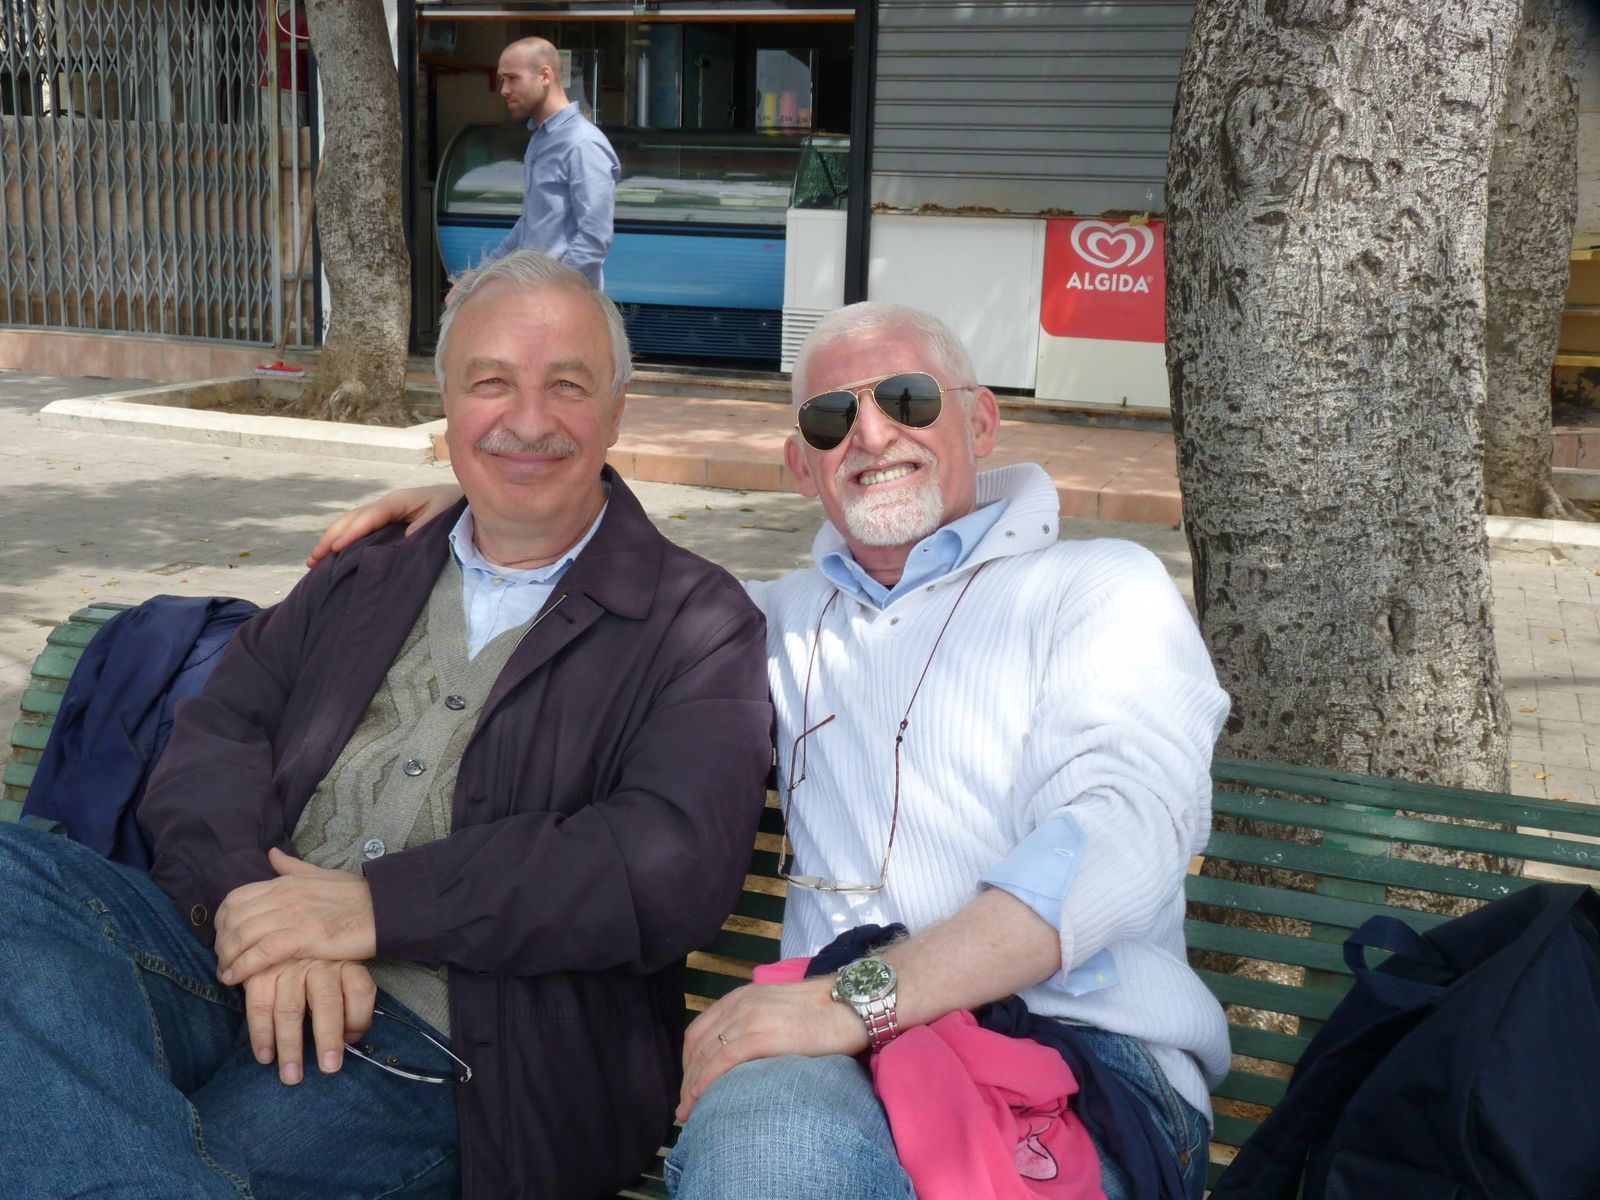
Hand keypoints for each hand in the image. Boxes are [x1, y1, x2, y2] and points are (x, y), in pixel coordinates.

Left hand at [215, 848, 376, 985]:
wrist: (386, 908)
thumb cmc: (356, 895)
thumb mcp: (320, 874)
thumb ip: (291, 867)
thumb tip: (271, 853)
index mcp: (285, 882)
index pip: (236, 898)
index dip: (221, 921)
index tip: (222, 938)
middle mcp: (283, 896)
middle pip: (233, 918)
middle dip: (220, 943)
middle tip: (222, 961)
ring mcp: (293, 916)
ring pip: (242, 935)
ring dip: (226, 958)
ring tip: (225, 974)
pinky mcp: (304, 937)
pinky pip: (262, 952)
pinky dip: (242, 966)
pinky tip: (234, 978)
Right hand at [243, 958, 376, 1083]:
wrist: (276, 933)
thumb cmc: (318, 965)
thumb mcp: (341, 971)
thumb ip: (350, 1001)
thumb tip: (352, 1038)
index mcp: (345, 962)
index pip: (361, 989)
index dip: (360, 1019)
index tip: (352, 1041)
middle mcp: (319, 964)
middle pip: (327, 1002)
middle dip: (328, 1037)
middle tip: (330, 1067)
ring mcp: (287, 969)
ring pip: (290, 1011)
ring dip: (290, 1046)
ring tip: (292, 1076)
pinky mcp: (260, 974)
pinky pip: (259, 1007)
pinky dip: (261, 1035)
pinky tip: (265, 1057)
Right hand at [305, 484, 462, 565]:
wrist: (467, 504)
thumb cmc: (455, 509)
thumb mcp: (442, 516)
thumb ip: (423, 527)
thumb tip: (402, 541)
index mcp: (399, 501)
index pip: (369, 517)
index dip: (351, 532)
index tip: (336, 548)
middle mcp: (388, 506)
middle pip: (352, 519)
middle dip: (331, 537)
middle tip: (313, 560)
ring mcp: (386, 515)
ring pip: (353, 525)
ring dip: (333, 540)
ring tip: (315, 561)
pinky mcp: (389, 524)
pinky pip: (363, 532)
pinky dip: (346, 542)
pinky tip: (335, 557)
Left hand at [676, 978, 867, 1120]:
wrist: (849, 1005)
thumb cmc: (819, 1015)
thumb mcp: (775, 1012)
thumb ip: (753, 1026)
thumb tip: (738, 1061)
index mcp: (740, 998)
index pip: (698, 1032)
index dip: (687, 1063)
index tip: (688, 1088)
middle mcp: (739, 1005)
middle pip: (697, 1046)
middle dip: (686, 1080)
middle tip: (683, 1110)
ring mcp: (751, 1018)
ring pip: (707, 1054)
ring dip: (692, 1087)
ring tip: (690, 1113)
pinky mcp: (764, 1034)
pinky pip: (725, 1059)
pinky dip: (708, 1079)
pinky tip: (702, 1097)